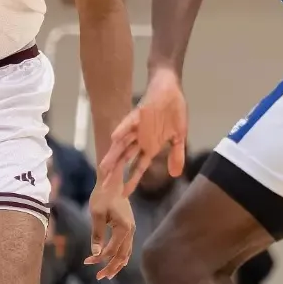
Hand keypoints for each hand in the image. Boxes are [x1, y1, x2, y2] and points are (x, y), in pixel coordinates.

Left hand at [85, 171, 136, 280]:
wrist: (112, 183)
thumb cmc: (102, 196)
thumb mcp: (96, 215)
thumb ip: (96, 235)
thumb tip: (95, 254)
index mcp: (124, 227)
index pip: (112, 249)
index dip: (100, 258)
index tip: (87, 261)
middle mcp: (130, 230)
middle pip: (122, 256)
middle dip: (111, 268)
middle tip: (99, 277)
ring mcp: (131, 229)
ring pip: (127, 253)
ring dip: (116, 265)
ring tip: (106, 275)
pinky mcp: (128, 227)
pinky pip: (127, 247)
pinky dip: (120, 257)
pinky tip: (113, 262)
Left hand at [102, 66, 187, 194]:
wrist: (171, 87)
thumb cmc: (173, 111)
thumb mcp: (179, 137)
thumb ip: (176, 155)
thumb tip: (176, 175)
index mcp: (150, 146)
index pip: (138, 167)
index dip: (131, 180)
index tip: (124, 195)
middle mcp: (140, 139)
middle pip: (125, 159)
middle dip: (116, 173)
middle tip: (104, 189)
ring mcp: (137, 127)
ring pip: (123, 144)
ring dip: (114, 155)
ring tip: (104, 168)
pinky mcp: (138, 114)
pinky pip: (129, 122)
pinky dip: (123, 129)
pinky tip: (115, 138)